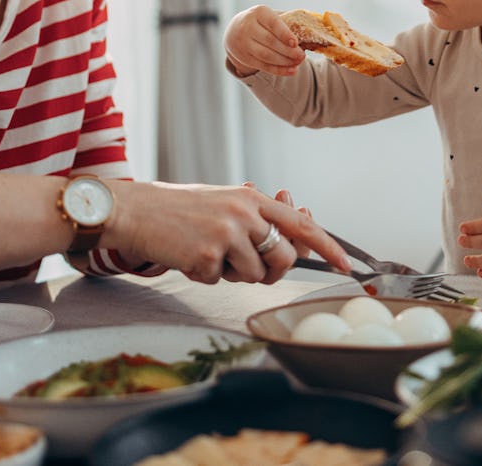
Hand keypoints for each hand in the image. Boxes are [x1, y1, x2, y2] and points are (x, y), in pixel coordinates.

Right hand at [103, 180, 346, 284]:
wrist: (135, 210)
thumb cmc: (179, 209)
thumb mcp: (223, 202)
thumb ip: (256, 217)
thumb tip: (297, 225)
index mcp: (252, 198)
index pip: (302, 224)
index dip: (328, 246)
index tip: (346, 265)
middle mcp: (245, 213)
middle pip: (283, 259)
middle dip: (270, 271)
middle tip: (242, 263)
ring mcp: (227, 234)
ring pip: (253, 276)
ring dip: (232, 274)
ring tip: (206, 252)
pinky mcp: (208, 255)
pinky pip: (220, 282)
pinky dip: (205, 276)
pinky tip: (187, 256)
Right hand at [224, 5, 304, 77]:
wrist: (234, 30)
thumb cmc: (261, 21)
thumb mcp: (270, 15)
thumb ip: (288, 20)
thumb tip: (315, 24)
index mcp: (259, 13)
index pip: (273, 24)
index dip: (284, 34)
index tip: (295, 43)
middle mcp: (248, 27)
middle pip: (270, 42)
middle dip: (288, 51)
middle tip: (302, 56)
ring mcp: (243, 43)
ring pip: (266, 56)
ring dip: (285, 62)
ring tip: (298, 63)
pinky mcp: (244, 57)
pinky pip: (263, 66)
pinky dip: (279, 70)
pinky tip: (292, 71)